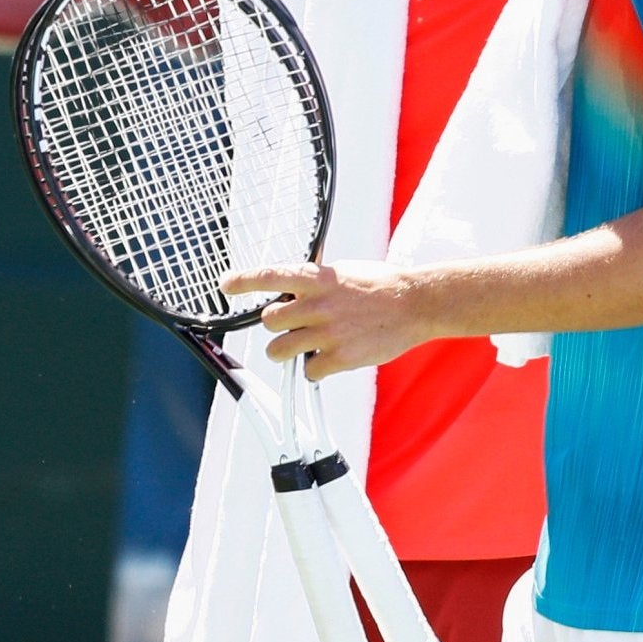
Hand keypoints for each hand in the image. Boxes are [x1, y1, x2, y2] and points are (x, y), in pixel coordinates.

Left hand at [220, 260, 430, 377]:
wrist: (415, 304)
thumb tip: (292, 283)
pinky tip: (330, 358)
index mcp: (318, 278)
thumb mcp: (344, 270)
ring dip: (287, 350)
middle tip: (295, 326)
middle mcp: (317, 304)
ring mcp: (327, 332)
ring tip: (306, 346)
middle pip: (269, 321)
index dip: (243, 281)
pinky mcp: (340, 357)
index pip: (270, 277)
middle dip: (278, 326)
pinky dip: (316, 369)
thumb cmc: (382, 286)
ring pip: (279, 350)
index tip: (227, 286)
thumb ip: (316, 279)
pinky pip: (308, 371)